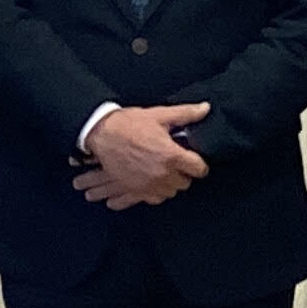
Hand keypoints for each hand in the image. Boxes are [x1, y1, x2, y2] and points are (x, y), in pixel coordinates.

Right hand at [73, 102, 212, 209]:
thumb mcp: (159, 115)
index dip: (199, 163)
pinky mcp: (136, 190)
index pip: (200, 169)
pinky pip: (155, 198)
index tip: (193, 159)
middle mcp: (162, 174)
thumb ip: (185, 114)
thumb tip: (205, 109)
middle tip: (176, 161)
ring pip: (171, 192)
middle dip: (183, 172)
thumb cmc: (128, 124)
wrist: (101, 134)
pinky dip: (156, 191)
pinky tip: (153, 179)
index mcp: (172, 156)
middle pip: (186, 183)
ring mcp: (149, 185)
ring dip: (170, 182)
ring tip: (163, 169)